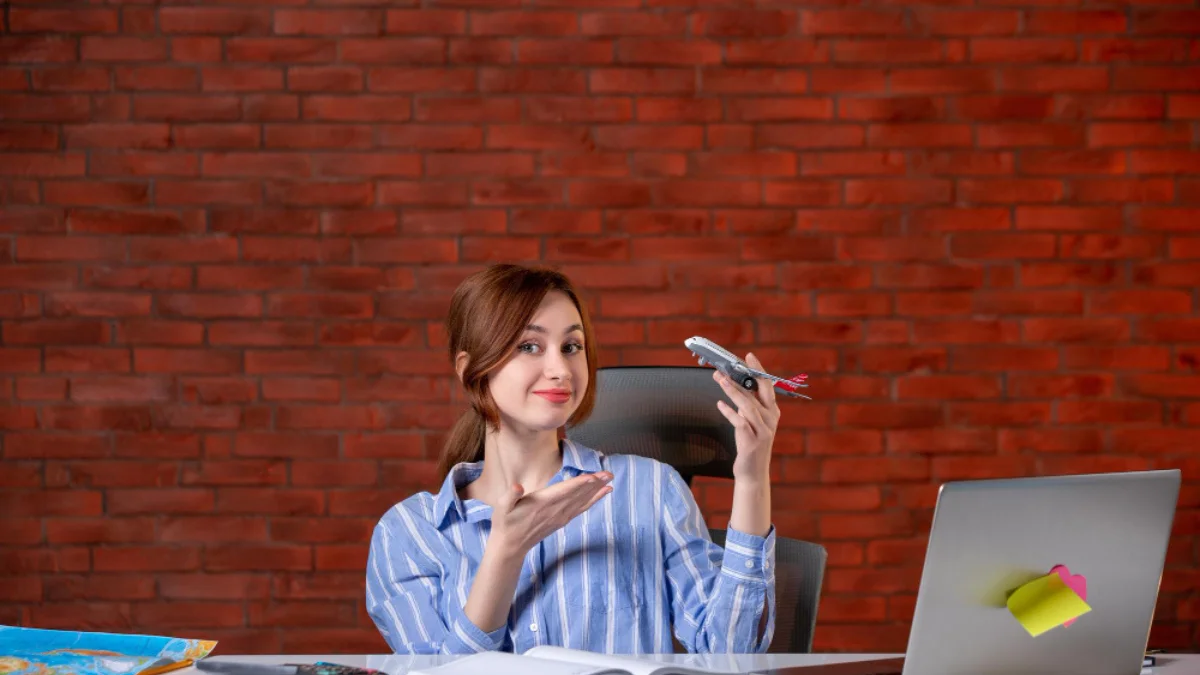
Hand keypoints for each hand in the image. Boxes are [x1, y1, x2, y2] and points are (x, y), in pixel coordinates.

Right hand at [490, 471, 612, 558]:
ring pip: (581, 502)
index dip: (579, 484)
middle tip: (609, 473)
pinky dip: (592, 501)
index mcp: (541, 503)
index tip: (594, 476)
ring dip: (596, 491)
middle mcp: (554, 510)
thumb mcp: (501, 508)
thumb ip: (509, 496)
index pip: (564, 491)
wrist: (510, 546)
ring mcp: (560, 517)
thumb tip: (517, 487)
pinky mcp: (562, 521)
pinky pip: (580, 509)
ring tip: (609, 482)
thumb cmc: (505, 523)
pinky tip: (601, 495)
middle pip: (578, 494)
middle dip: (594, 484)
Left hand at [714, 352, 779, 481]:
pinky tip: (719, 404)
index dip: (758, 370)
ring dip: (733, 391)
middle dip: (747, 375)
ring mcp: (763, 430)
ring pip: (748, 405)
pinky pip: (740, 422)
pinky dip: (729, 412)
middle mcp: (771, 419)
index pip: (767, 385)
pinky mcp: (752, 442)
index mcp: (772, 412)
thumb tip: (734, 384)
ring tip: (720, 379)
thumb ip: (747, 405)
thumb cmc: (750, 444)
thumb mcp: (752, 422)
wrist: (753, 473)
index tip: (748, 356)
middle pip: (760, 391)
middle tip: (731, 364)